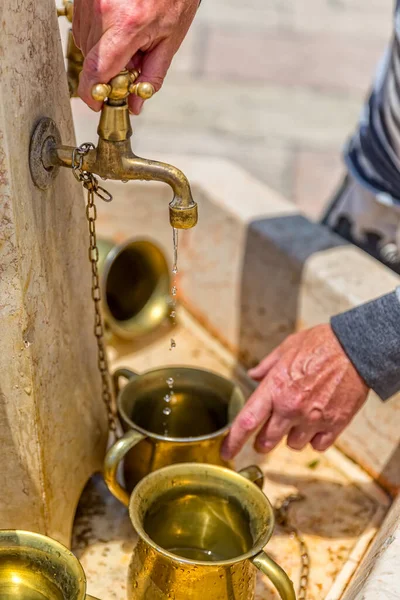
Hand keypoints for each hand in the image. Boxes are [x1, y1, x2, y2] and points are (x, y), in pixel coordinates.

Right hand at [73, 0, 198, 112]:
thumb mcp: (169, 39)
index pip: (98, 70)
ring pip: (84, 44)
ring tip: (127, 37)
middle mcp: (103, 11)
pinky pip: (82, 25)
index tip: (98, 103)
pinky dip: (97, 33)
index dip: (93, 93)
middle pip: (92, 60)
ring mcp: (90, 1)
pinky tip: (117, 24)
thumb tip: (134, 105)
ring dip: (102, 51)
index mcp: (128, 26)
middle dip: (108, 70)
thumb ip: (151, 75)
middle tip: (130, 64)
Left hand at [221, 324, 368, 458]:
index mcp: (275, 388)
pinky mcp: (334, 425)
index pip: (247, 421)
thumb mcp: (286, 348)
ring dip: (291, 437)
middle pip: (267, 441)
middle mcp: (291, 407)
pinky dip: (315, 439)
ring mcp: (313, 418)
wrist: (356, 348)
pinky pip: (318, 445)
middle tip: (264, 438)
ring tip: (299, 420)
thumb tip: (253, 375)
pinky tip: (316, 424)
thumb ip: (267, 367)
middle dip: (262, 442)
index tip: (226, 452)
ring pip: (293, 445)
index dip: (233, 441)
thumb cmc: (320, 344)